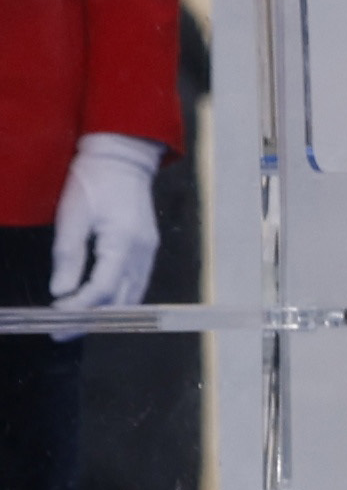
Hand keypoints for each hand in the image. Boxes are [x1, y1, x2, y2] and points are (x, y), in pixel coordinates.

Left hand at [45, 135, 156, 311]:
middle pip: (123, 298)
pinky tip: (99, 302)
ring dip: (107, 312)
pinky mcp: (146, 247)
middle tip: (62, 332)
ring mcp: (148, 250)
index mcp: (124, 241)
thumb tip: (61, 291)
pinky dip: (118, 298)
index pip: (104, 287)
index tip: (55, 315)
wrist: (122, 158)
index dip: (80, 306)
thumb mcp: (71, 215)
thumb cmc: (93, 181)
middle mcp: (142, 251)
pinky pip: (136, 282)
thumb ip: (68, 256)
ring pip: (133, 294)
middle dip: (93, 319)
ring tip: (77, 323)